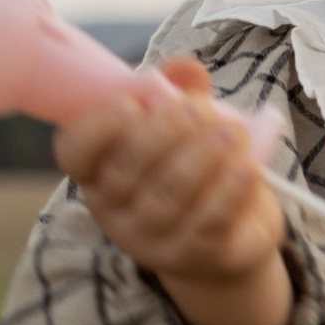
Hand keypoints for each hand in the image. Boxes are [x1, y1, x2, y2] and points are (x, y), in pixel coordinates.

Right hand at [54, 57, 292, 324]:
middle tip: (199, 109)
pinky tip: (249, 168)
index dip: (97, 127)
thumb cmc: (193, 168)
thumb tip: (186, 67)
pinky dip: (229, 192)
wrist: (232, 234)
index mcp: (98, 171)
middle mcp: (114, 210)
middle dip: (163, 133)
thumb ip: (179, 93)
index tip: (131, 103)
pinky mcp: (193, 257)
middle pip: (127, 172)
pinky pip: (208, 223)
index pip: (75, 152)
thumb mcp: (184, 128)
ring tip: (234, 131)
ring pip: (169, 197)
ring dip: (203, 157)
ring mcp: (151, 240)